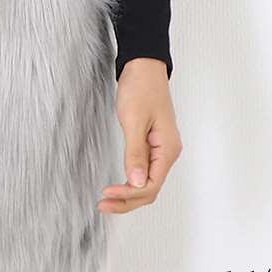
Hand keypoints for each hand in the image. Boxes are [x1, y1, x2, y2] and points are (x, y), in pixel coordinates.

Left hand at [98, 57, 181, 213]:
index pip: (151, 185)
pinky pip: (144, 169)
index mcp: (167, 149)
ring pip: (147, 181)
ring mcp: (160, 148)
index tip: (107, 195)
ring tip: (107, 199)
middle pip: (150, 188)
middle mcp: (167, 152)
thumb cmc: (141, 87)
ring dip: (129, 193)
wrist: (143, 66)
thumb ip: (135, 152)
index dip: (129, 195)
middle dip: (127, 200)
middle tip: (103, 205)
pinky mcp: (152, 143)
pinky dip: (131, 180)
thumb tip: (136, 181)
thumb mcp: (134, 120)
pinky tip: (119, 185)